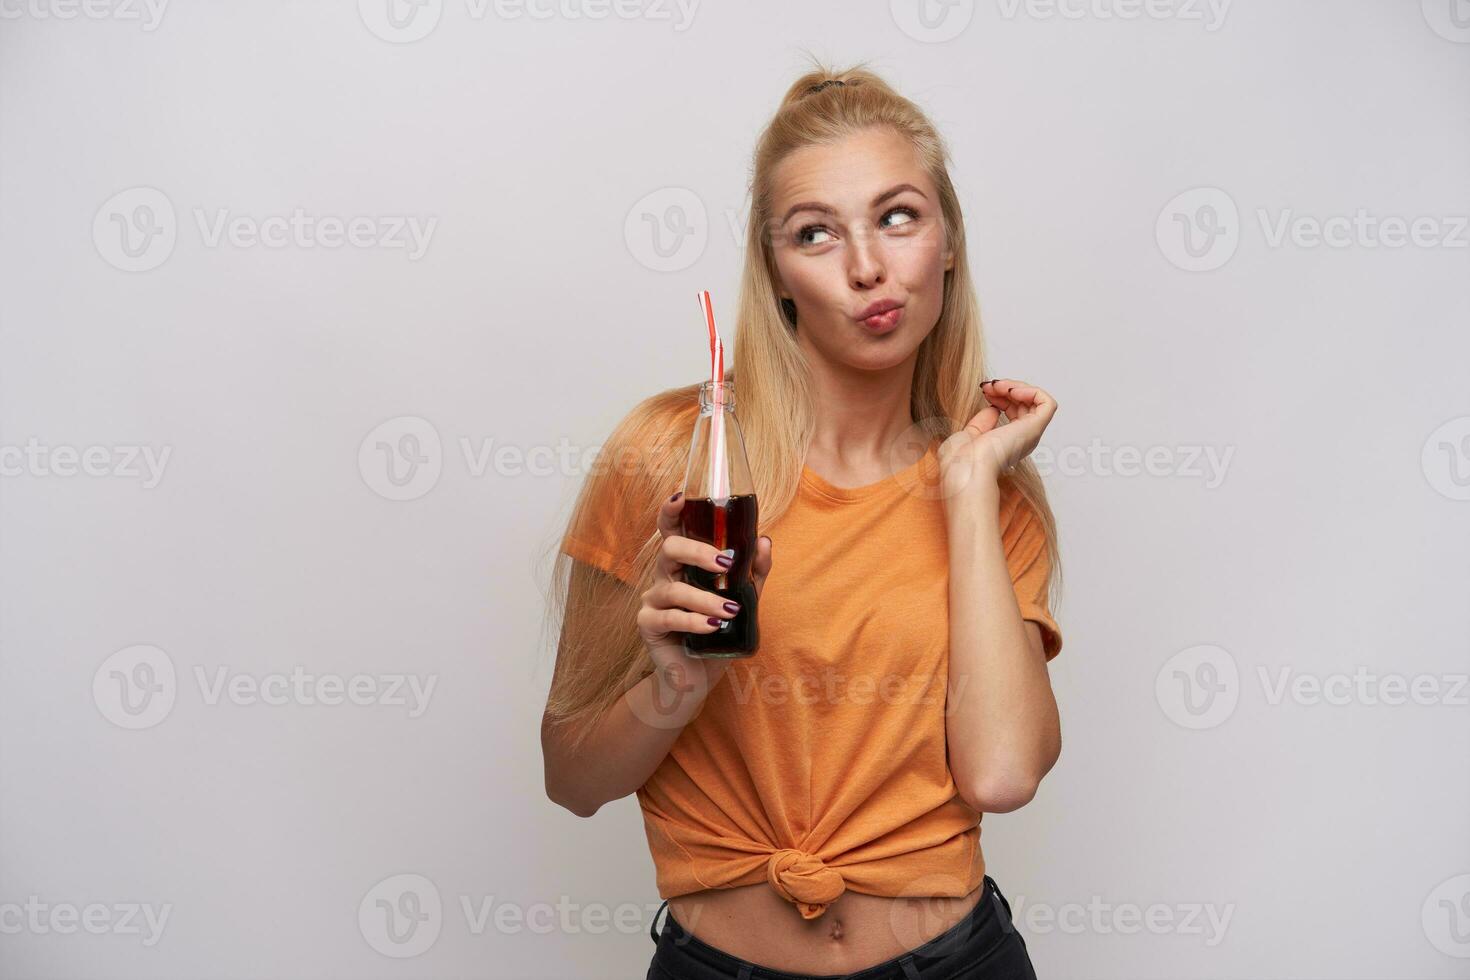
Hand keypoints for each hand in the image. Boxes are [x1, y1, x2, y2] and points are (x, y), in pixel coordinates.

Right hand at [636, 492, 773, 711]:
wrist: (702, 671)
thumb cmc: (720, 628)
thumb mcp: (745, 597)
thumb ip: (754, 571)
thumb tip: (764, 541)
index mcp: (684, 563)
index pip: (671, 529)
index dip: (671, 511)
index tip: (681, 496)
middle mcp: (665, 575)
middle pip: (669, 549)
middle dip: (697, 552)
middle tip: (725, 563)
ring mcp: (653, 599)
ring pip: (673, 588)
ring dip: (704, 598)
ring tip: (729, 611)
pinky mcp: (648, 625)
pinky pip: (668, 617)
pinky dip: (692, 620)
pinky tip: (711, 626)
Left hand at [938, 379, 1057, 502]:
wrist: (965, 471)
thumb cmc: (960, 463)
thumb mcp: (968, 436)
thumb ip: (982, 423)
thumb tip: (993, 409)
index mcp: (1007, 444)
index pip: (1014, 412)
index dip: (1001, 395)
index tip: (984, 390)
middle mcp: (1021, 439)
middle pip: (1025, 404)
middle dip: (1007, 387)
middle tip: (988, 386)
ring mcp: (1029, 434)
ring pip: (1036, 401)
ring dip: (1016, 386)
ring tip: (998, 386)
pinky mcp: (1035, 428)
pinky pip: (1046, 403)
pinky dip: (1031, 391)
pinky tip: (1012, 391)